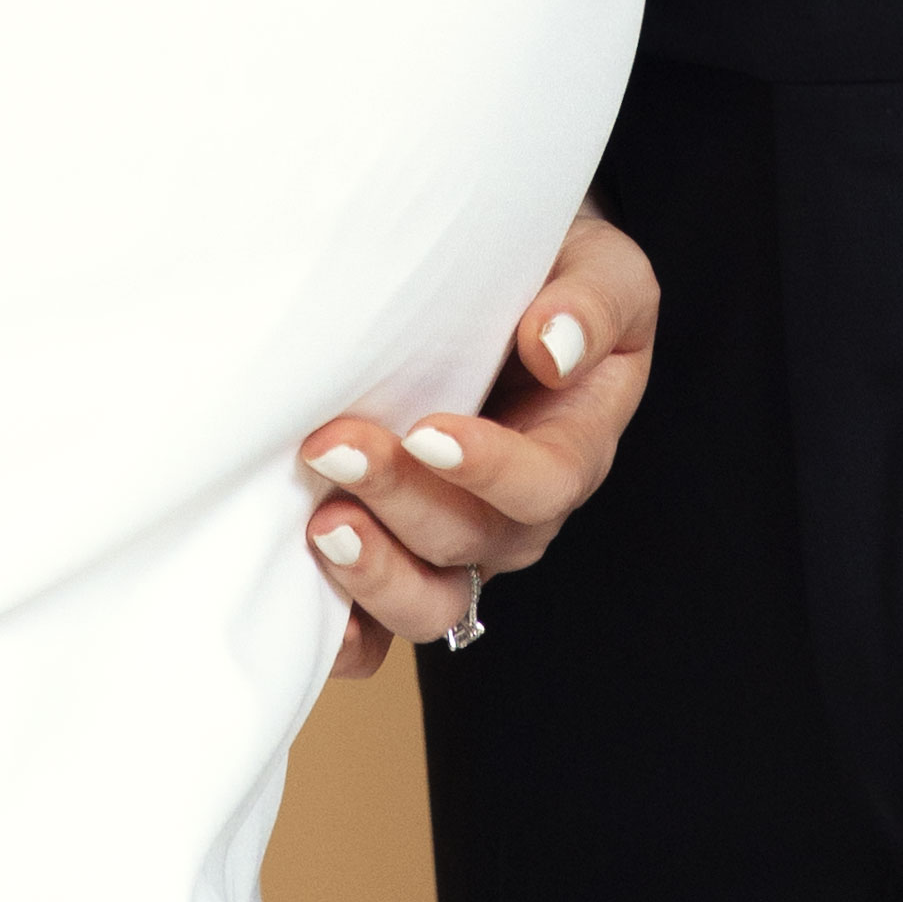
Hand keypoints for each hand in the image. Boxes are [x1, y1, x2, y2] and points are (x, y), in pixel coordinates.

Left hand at [297, 204, 660, 677]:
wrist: (497, 272)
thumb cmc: (554, 269)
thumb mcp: (599, 267)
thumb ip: (590, 303)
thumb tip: (552, 346)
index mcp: (576, 445)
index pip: (546, 482)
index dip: (489, 470)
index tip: (428, 431)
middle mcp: (517, 511)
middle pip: (473, 543)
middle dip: (402, 503)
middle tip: (334, 448)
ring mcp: (457, 540)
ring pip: (430, 602)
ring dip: (373, 572)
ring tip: (320, 524)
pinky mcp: (401, 552)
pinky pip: (380, 629)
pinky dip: (346, 634)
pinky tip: (302, 594)